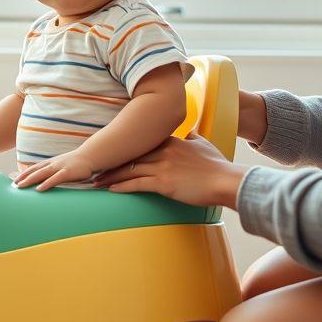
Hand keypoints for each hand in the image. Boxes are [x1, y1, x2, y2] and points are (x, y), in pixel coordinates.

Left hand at [12, 151, 96, 191]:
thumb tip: (48, 179)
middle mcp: (53, 164)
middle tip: (14, 185)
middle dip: (24, 178)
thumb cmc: (76, 163)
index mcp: (51, 163)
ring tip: (21, 186)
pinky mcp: (67, 172)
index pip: (34, 168)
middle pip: (35, 171)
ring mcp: (59, 167)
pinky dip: (46, 184)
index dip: (24, 173)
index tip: (15, 180)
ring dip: (30, 180)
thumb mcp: (63, 165)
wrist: (89, 156)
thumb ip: (55, 171)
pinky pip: (54, 179)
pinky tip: (39, 189)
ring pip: (42, 174)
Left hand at [91, 132, 246, 208]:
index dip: (125, 150)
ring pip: (129, 170)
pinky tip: (109, 190)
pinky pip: (136, 183)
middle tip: (95, 168)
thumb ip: (193, 137)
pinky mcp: (163, 182)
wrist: (226, 181)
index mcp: (171, 140)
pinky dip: (121, 187)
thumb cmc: (217, 165)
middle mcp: (163, 150)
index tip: (112, 154)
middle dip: (111, 163)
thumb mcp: (204, 144)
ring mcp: (162, 166)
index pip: (141, 143)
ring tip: (95, 182)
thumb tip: (190, 131)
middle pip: (130, 156)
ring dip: (110, 176)